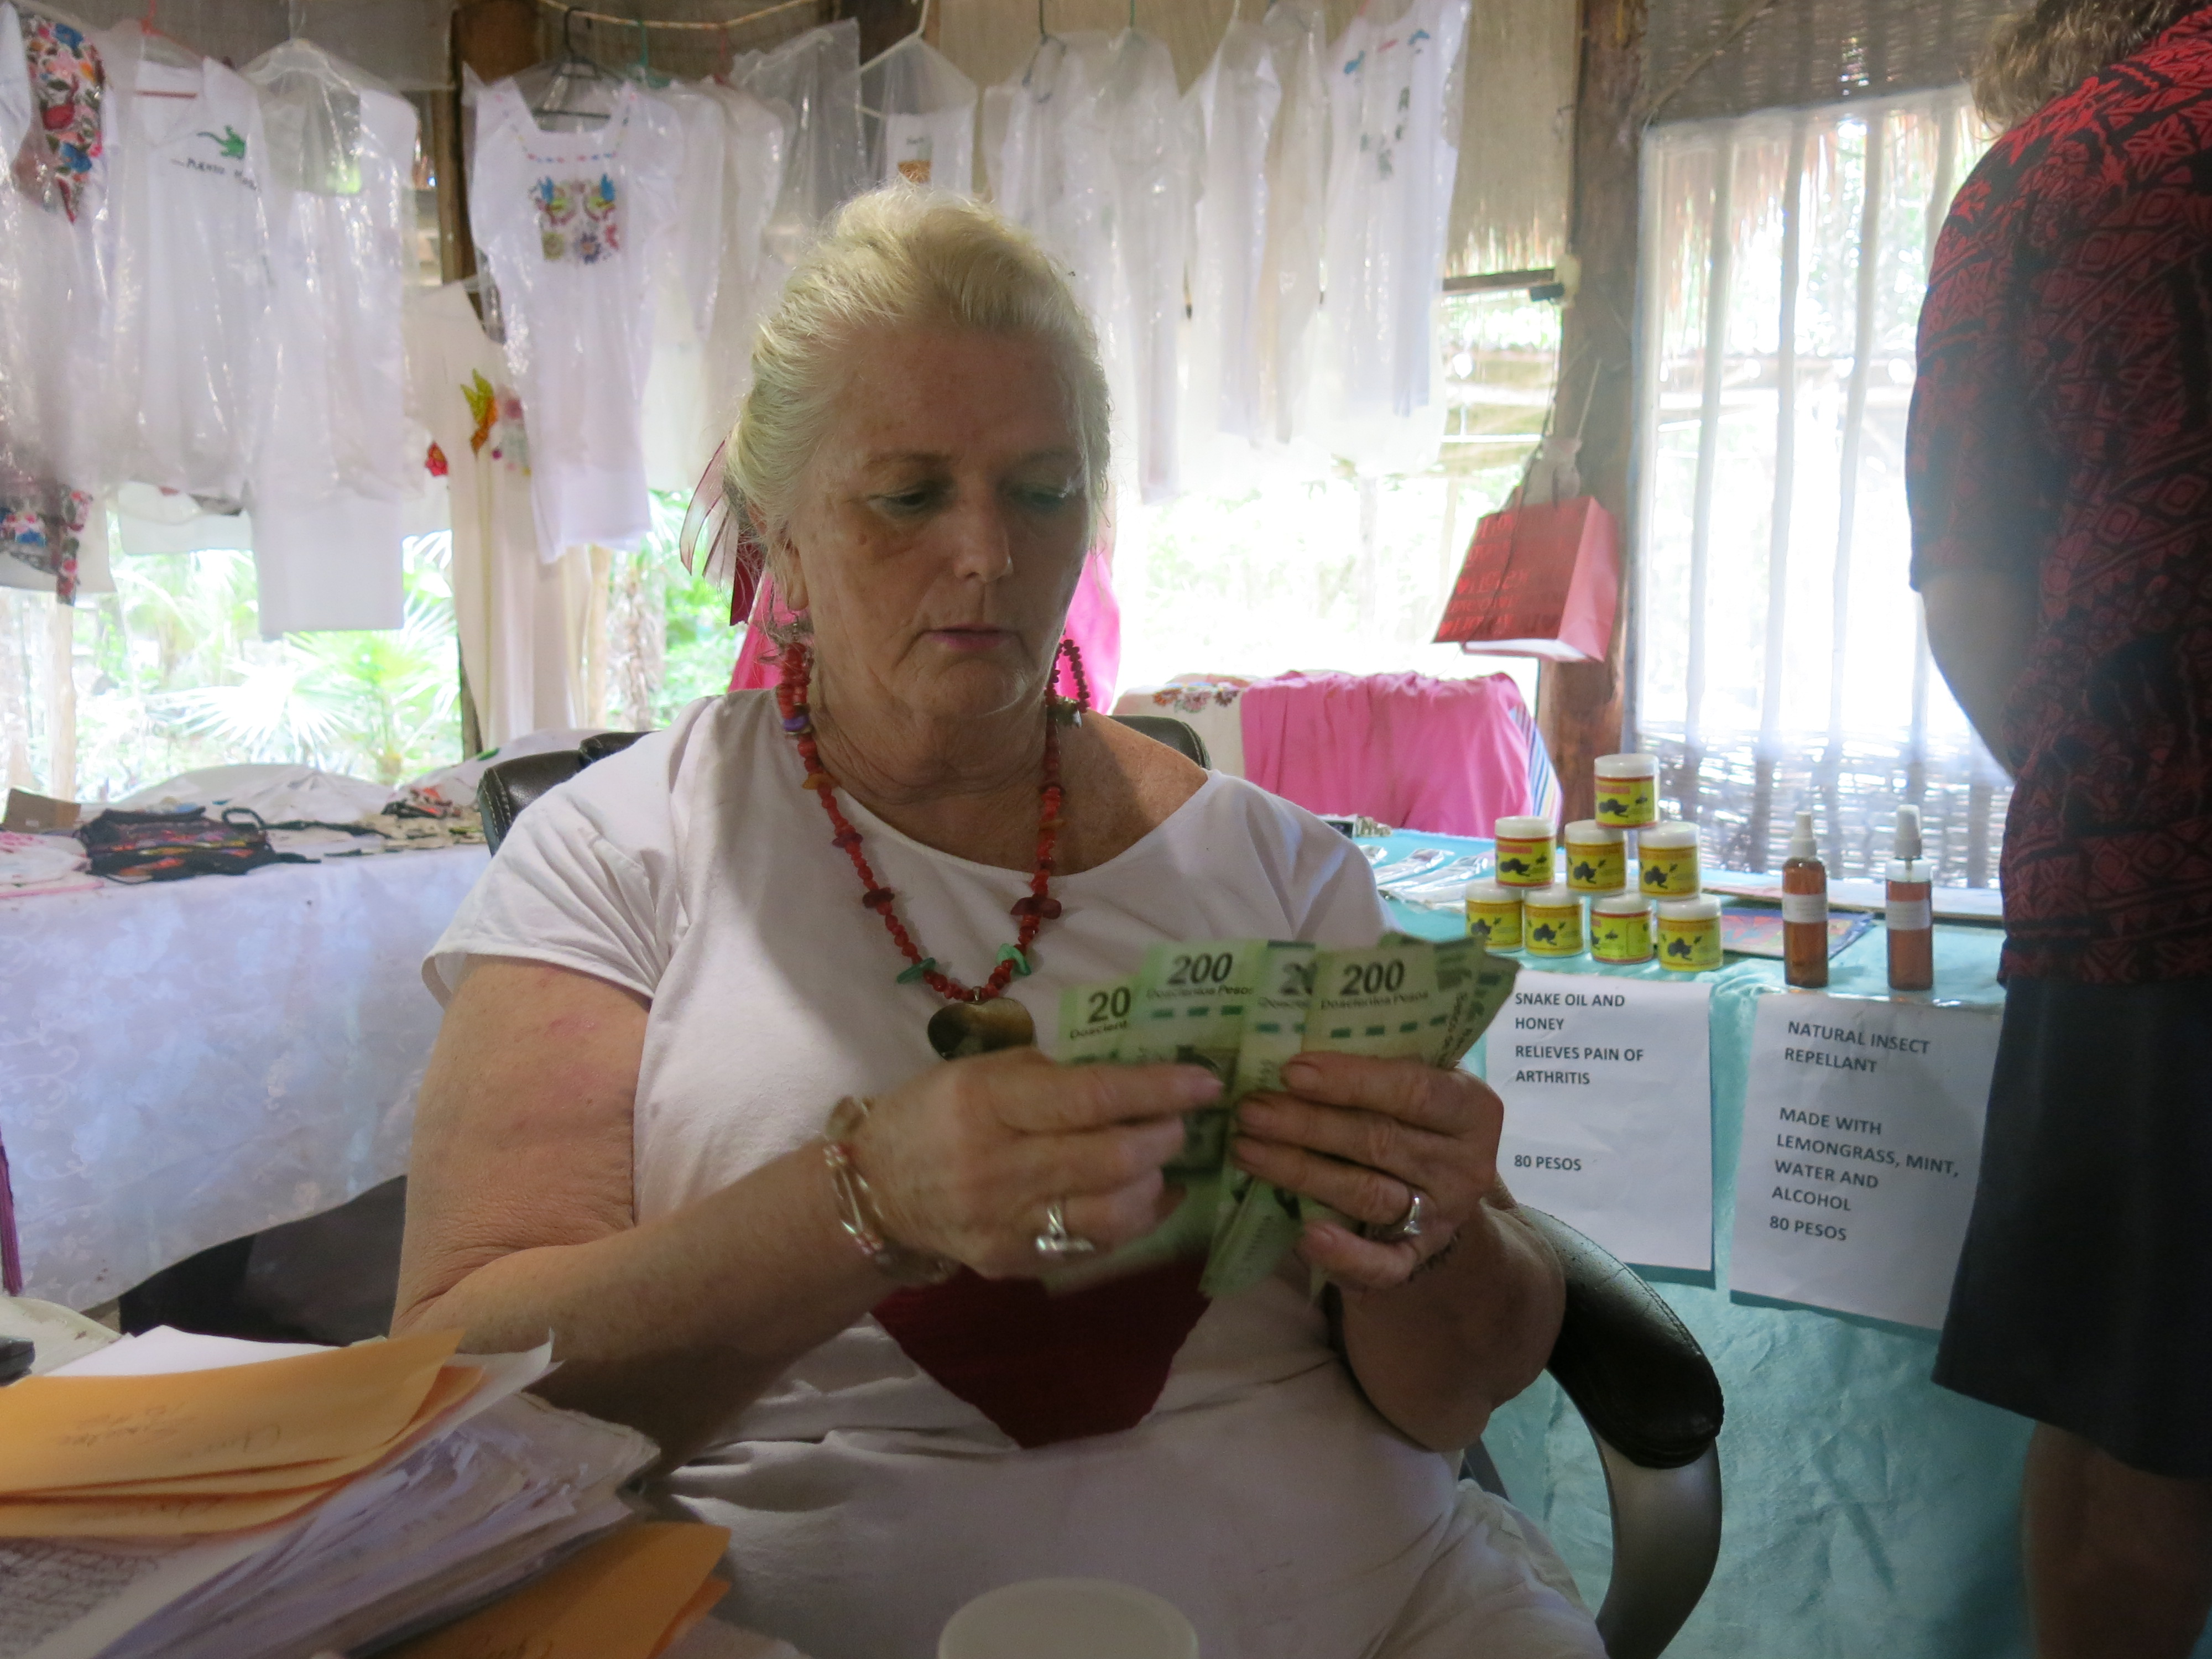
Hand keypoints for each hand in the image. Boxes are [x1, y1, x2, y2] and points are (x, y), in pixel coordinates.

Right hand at [850, 1048, 1219, 1278]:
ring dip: (1155, 1183)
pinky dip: (1137, 1219)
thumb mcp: (983, 1072)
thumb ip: (1056, 1077)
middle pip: (1111, 1160)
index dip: (1156, 1090)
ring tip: (1161, 1160)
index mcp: (988, 1103)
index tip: (1205, 1082)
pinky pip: (1096, 1245)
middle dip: (1164, 1137)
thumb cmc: (936, 1112)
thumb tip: (1137, 1082)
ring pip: (1113, 1213)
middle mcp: (996, 1167)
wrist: (878, 1188)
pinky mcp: (1015, 1262)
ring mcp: (1005, 1224)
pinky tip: (1149, 1195)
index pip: (1089, 1098)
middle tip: (1180, 1122)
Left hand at [1230, 1053, 1502, 1293]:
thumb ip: (1375, 1065)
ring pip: (1367, 1193)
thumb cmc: (1411, 1117)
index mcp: (1471, 1108)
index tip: (1290, 1071)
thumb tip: (1289, 1040)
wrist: (1441, 1190)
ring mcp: (1442, 1215)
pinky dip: (1345, 1254)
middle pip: (1378, 1140)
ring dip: (1300, 1172)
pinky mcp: (1419, 1258)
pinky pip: (1384, 1264)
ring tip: (1246, 1150)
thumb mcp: (1413, 1083)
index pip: (1413, 1089)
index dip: (1351, 1080)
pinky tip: (1304, 1236)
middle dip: (1306, 1124)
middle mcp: (1465, 1164)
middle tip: (1250, 1110)